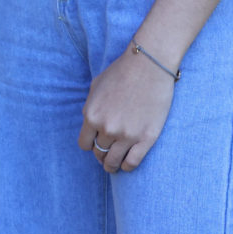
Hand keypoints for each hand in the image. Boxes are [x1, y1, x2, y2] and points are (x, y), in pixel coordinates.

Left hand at [79, 47, 177, 171]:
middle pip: (99, 153)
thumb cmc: (121, 72)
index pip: (84, 144)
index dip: (89, 145)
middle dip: (101, 155)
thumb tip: (89, 121)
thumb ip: (90, 106)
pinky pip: (132, 163)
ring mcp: (127, 135)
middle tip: (105, 155)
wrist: (148, 66)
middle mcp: (107, 128)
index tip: (95, 145)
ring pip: (113, 161)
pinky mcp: (146, 138)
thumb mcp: (96, 86)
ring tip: (113, 166)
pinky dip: (127, 167)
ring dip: (112, 166)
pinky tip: (127, 165)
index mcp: (92, 115)